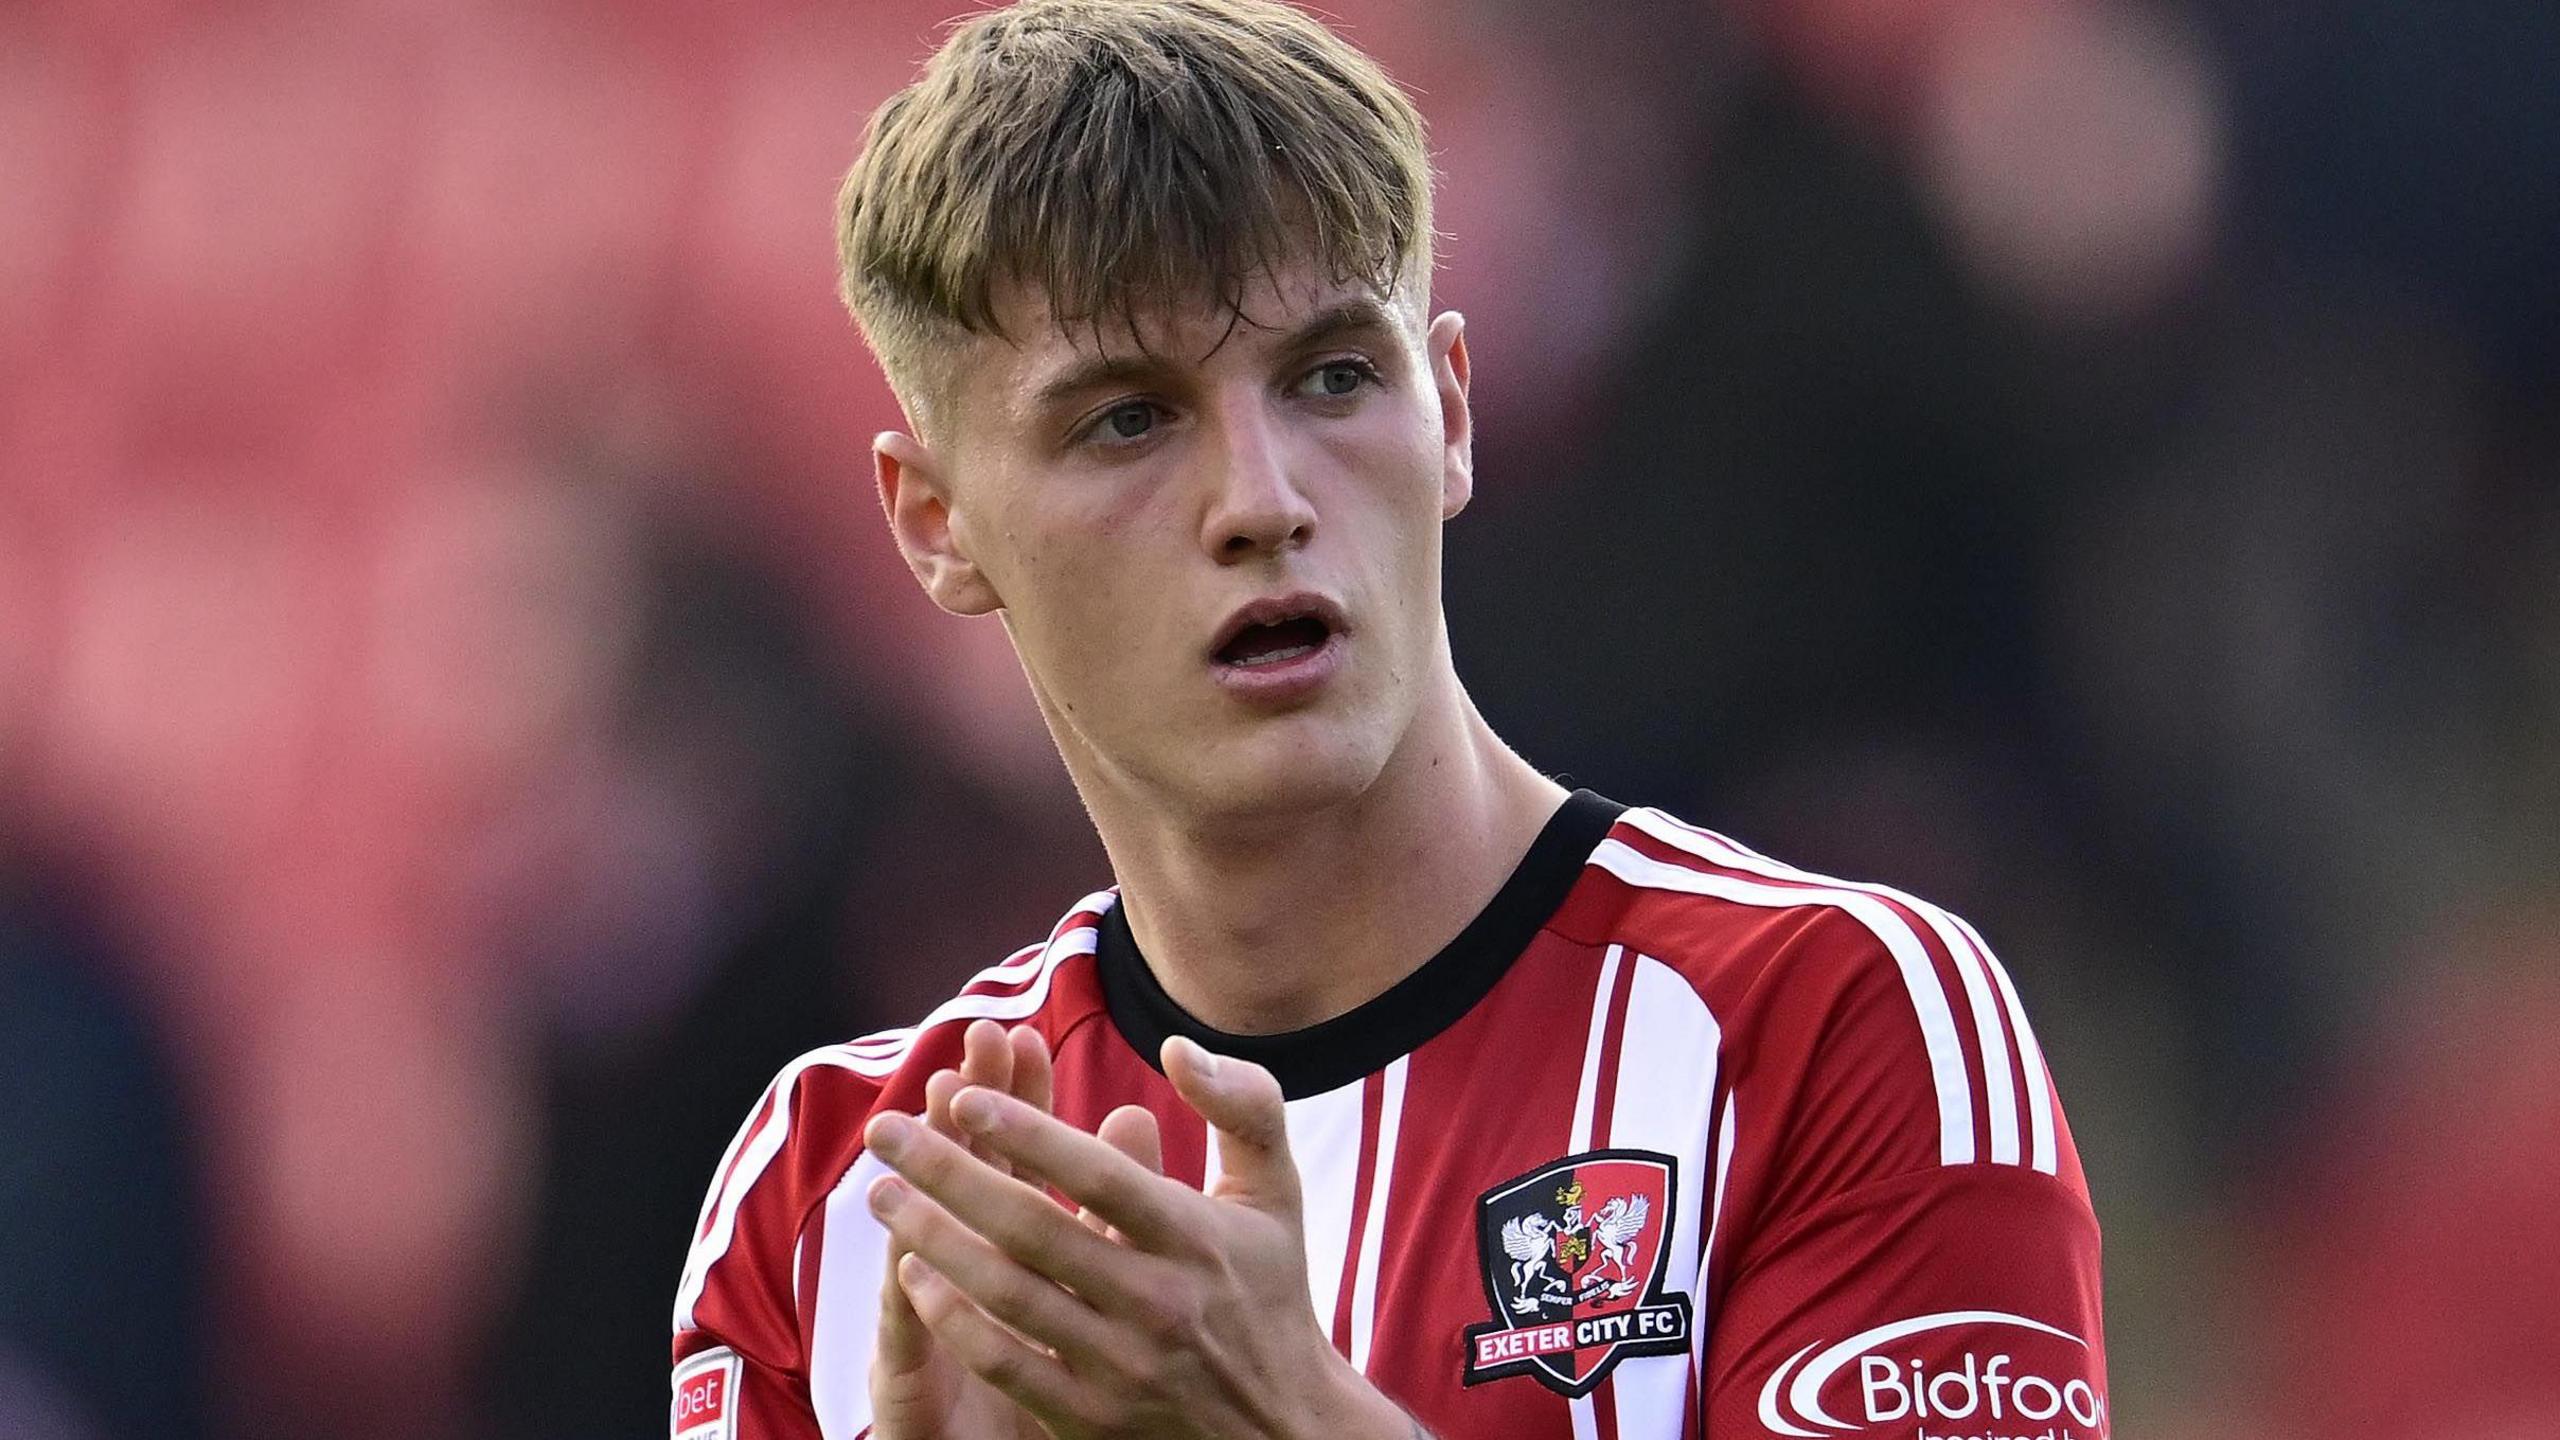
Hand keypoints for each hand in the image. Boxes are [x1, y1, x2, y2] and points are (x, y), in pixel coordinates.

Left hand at [862, 1036, 1415, 1439]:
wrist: (1283, 1428)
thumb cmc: (1269, 1289)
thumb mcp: (1274, 1190)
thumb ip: (1242, 1104)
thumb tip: (1176, 1044)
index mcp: (1196, 1237)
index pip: (1101, 1176)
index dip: (1029, 1133)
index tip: (965, 1094)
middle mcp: (1158, 1302)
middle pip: (1034, 1230)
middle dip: (947, 1172)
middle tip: (884, 1130)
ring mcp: (1122, 1366)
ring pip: (1007, 1295)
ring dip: (933, 1238)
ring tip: (881, 1194)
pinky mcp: (1093, 1418)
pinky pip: (1007, 1364)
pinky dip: (953, 1319)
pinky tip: (911, 1274)